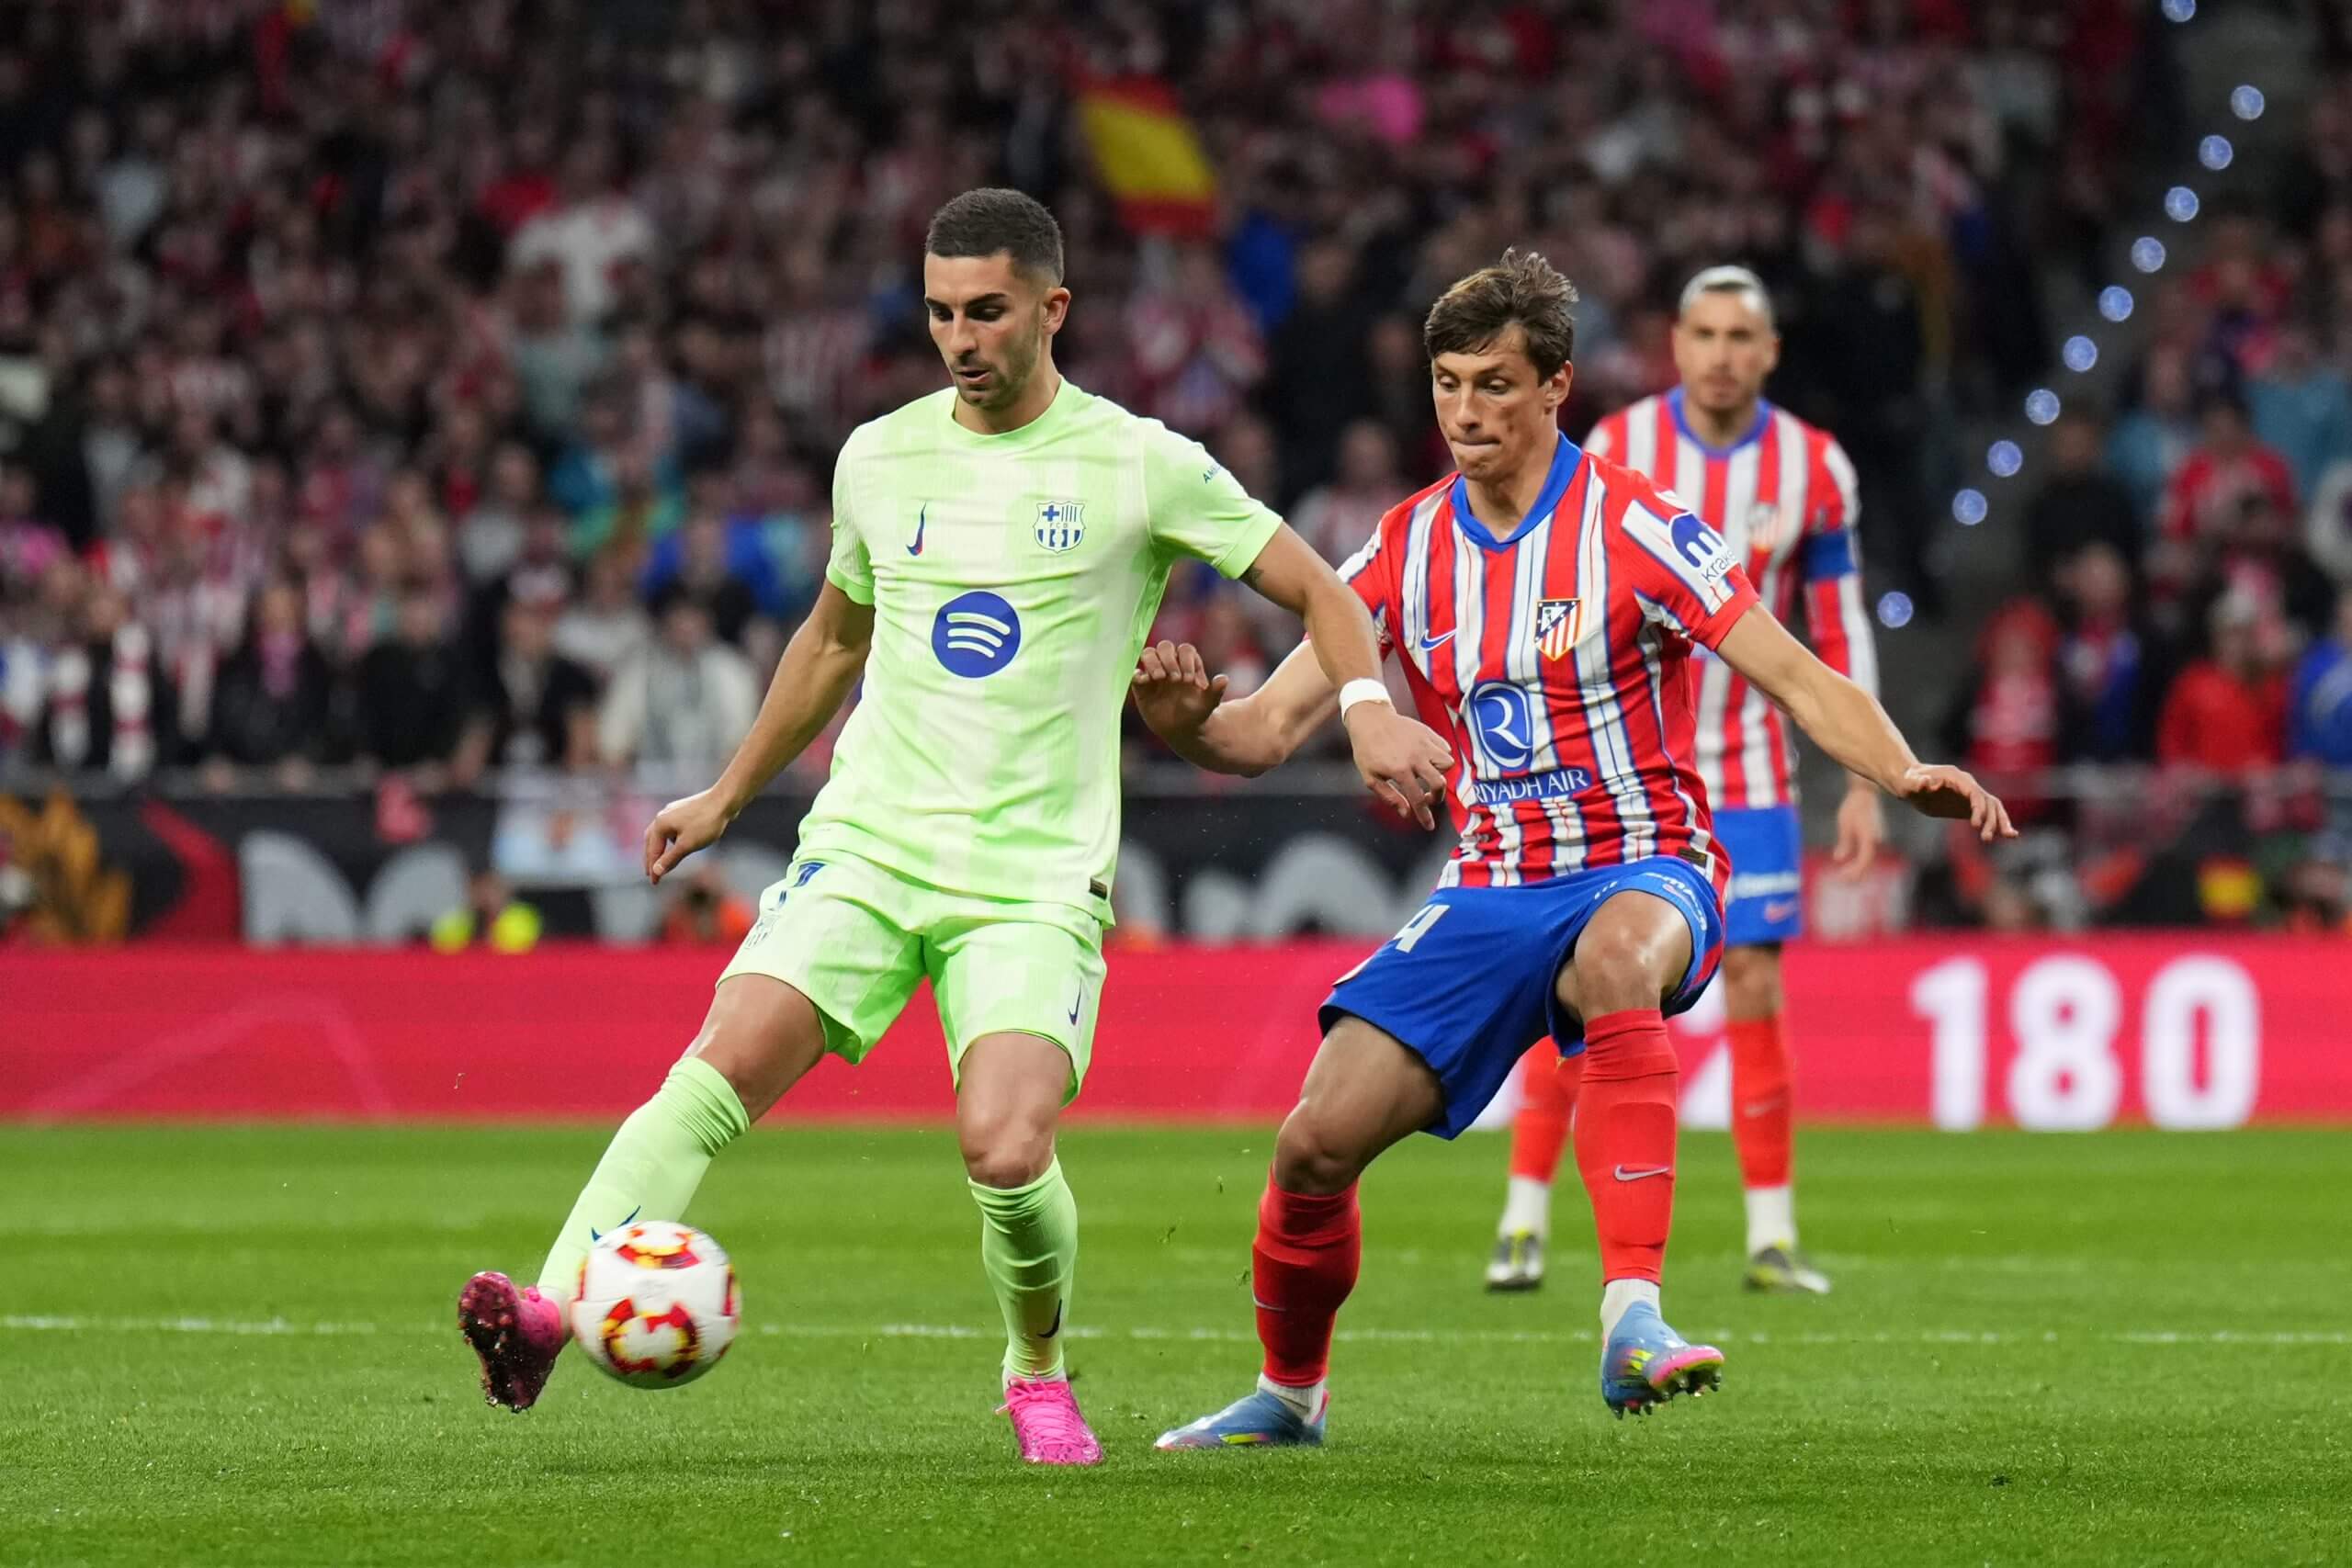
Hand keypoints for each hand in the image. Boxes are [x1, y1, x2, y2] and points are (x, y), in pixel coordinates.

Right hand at [644, 786, 735, 883]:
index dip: (653, 869)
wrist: (724, 800)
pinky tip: (675, 844)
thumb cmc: (706, 823)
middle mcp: (662, 816)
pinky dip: (669, 839)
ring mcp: (672, 811)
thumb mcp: (687, 845)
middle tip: (651, 873)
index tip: (654, 883)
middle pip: (651, 841)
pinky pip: (671, 828)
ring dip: (658, 847)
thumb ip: (670, 858)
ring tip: (660, 860)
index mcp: (660, 825)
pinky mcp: (683, 810)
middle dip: (651, 858)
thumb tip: (656, 871)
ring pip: (660, 833)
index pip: (653, 852)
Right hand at [1131, 640, 1228, 737]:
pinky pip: (1135, 673)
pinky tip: (1145, 682)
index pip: (1185, 650)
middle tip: (1175, 679)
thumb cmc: (1197, 713)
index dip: (1187, 661)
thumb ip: (1216, 692)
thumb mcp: (1208, 704)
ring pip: (1148, 654)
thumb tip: (1223, 678)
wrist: (1183, 731)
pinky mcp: (1141, 686)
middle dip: (1169, 659)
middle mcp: (1170, 665)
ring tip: (1160, 677)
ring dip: (1153, 662)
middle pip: (1165, 647)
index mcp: (1187, 664)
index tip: (1190, 680)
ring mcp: (1154, 674)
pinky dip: (1138, 674)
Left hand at [1342, 698, 1453, 829]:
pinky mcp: (1428, 733)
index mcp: (1399, 770)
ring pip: (1448, 763)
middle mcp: (1416, 757)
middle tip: (1428, 798)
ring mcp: (1424, 743)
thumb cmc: (1367, 749)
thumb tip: (1405, 812)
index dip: (1424, 816)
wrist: (1370, 719)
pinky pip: (1445, 748)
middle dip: (1437, 796)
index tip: (1429, 826)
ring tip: (1429, 775)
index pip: (1417, 798)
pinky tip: (1429, 760)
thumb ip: (1388, 796)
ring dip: (1441, 774)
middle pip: (1439, 783)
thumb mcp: (1370, 776)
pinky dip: (1441, 756)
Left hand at [1831, 780, 1885, 877]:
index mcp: (1869, 838)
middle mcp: (1876, 841)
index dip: (1855, 871)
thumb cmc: (1853, 806)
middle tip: (1841, 881)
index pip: (1864, 860)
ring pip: (1867, 859)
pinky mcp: (1873, 838)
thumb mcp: (1845, 824)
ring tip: (1843, 876)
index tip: (1842, 876)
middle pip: (1867, 863)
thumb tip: (1838, 858)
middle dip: (1855, 874)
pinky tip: (1849, 865)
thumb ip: (1844, 842)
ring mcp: (1876, 839)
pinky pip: (1866, 853)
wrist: (1865, 793)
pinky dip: (1858, 861)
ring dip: (1857, 869)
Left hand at [1894, 764, 2015, 841]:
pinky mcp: (1969, 806)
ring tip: (2009, 837)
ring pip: (1994, 807)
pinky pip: (1989, 813)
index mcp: (1957, 778)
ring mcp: (1971, 795)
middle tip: (1985, 838)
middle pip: (1988, 801)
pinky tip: (2010, 835)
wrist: (1911, 782)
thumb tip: (1927, 782)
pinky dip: (1999, 823)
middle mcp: (1968, 785)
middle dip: (1991, 819)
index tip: (1976, 824)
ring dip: (2001, 822)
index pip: (1974, 793)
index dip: (1977, 808)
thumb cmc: (1908, 782)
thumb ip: (1917, 783)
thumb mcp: (1908, 783)